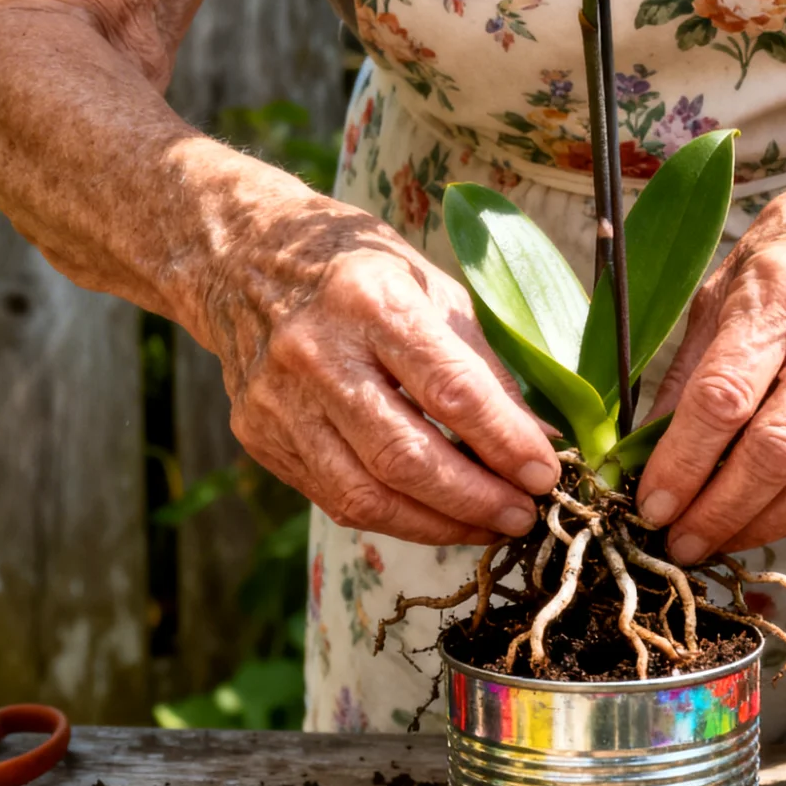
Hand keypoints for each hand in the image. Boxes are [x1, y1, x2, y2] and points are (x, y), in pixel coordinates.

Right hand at [201, 193, 560, 545]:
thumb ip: (484, 364)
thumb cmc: (354, 267)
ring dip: (439, 524)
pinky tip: (434, 515)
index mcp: (369, 300)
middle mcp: (316, 354)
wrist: (240, 259)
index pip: (451, 390)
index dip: (506, 442)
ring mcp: (279, 402)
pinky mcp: (259, 438)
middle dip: (476, 499)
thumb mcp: (430, 286)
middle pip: (406, 457)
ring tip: (488, 526)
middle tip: (524, 515)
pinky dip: (394, 517)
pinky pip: (335, 498)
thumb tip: (540, 439)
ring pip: (367, 495)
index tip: (545, 473)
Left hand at [636, 179, 785, 560]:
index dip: (684, 462)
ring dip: (765, 525)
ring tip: (719, 541)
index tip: (650, 503)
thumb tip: (644, 446)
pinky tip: (772, 523)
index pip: (725, 396)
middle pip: (778, 450)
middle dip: (720, 510)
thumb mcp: (724, 281)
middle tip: (678, 543)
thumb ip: (688, 365)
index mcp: (778, 295)